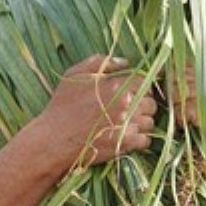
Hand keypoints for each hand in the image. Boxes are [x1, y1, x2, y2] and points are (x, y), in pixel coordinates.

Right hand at [38, 55, 157, 168]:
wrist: (54, 139)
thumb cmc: (62, 105)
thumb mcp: (75, 75)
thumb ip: (101, 62)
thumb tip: (125, 61)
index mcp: (116, 84)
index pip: (144, 81)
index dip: (141, 86)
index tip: (134, 92)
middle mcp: (126, 103)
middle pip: (151, 102)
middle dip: (143, 105)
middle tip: (131, 109)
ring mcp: (127, 124)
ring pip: (150, 121)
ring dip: (142, 122)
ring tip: (129, 123)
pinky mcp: (125, 144)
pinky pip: (146, 140)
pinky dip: (141, 139)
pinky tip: (128, 136)